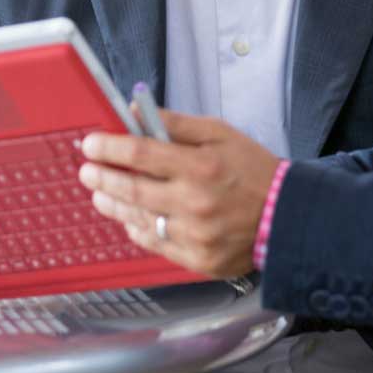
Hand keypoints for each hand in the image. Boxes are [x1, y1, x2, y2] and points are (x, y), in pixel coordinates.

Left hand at [77, 110, 280, 279]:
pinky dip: (138, 229)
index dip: (109, 148)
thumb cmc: (253, 170)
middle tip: (86, 171)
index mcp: (201, 166)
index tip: (90, 144)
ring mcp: (195, 235)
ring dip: (114, 205)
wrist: (287, 216)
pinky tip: (129, 218)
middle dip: (102, 178)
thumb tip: (138, 113)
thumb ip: (178, 124)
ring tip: (100, 194)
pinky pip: (156, 243)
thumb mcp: (221, 134)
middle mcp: (195, 203)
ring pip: (140, 219)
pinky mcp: (197, 259)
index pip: (141, 154)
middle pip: (133, 190)